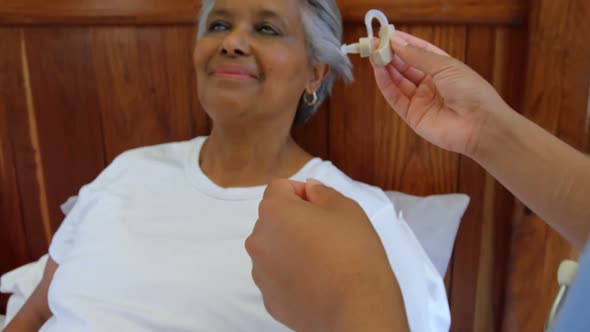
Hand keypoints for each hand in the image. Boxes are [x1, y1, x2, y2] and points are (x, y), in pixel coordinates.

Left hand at [246, 179, 407, 331]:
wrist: (356, 307)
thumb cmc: (353, 251)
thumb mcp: (346, 209)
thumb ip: (322, 192)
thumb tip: (309, 189)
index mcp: (274, 212)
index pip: (279, 188)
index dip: (302, 192)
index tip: (322, 207)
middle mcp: (258, 240)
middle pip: (273, 220)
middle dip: (294, 220)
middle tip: (325, 234)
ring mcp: (260, 273)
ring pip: (273, 249)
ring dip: (290, 248)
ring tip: (322, 260)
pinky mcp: (269, 299)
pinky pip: (277, 277)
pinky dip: (291, 275)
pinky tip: (316, 281)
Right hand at [372, 31, 510, 156]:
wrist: (480, 125)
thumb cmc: (471, 91)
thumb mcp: (445, 66)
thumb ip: (418, 56)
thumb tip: (397, 43)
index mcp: (443, 69)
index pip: (418, 52)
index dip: (403, 43)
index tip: (387, 34)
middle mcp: (430, 84)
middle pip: (405, 66)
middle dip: (390, 54)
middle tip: (374, 43)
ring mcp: (420, 100)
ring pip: (397, 81)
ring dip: (385, 67)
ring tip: (373, 54)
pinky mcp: (412, 115)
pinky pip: (395, 97)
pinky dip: (385, 84)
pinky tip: (379, 71)